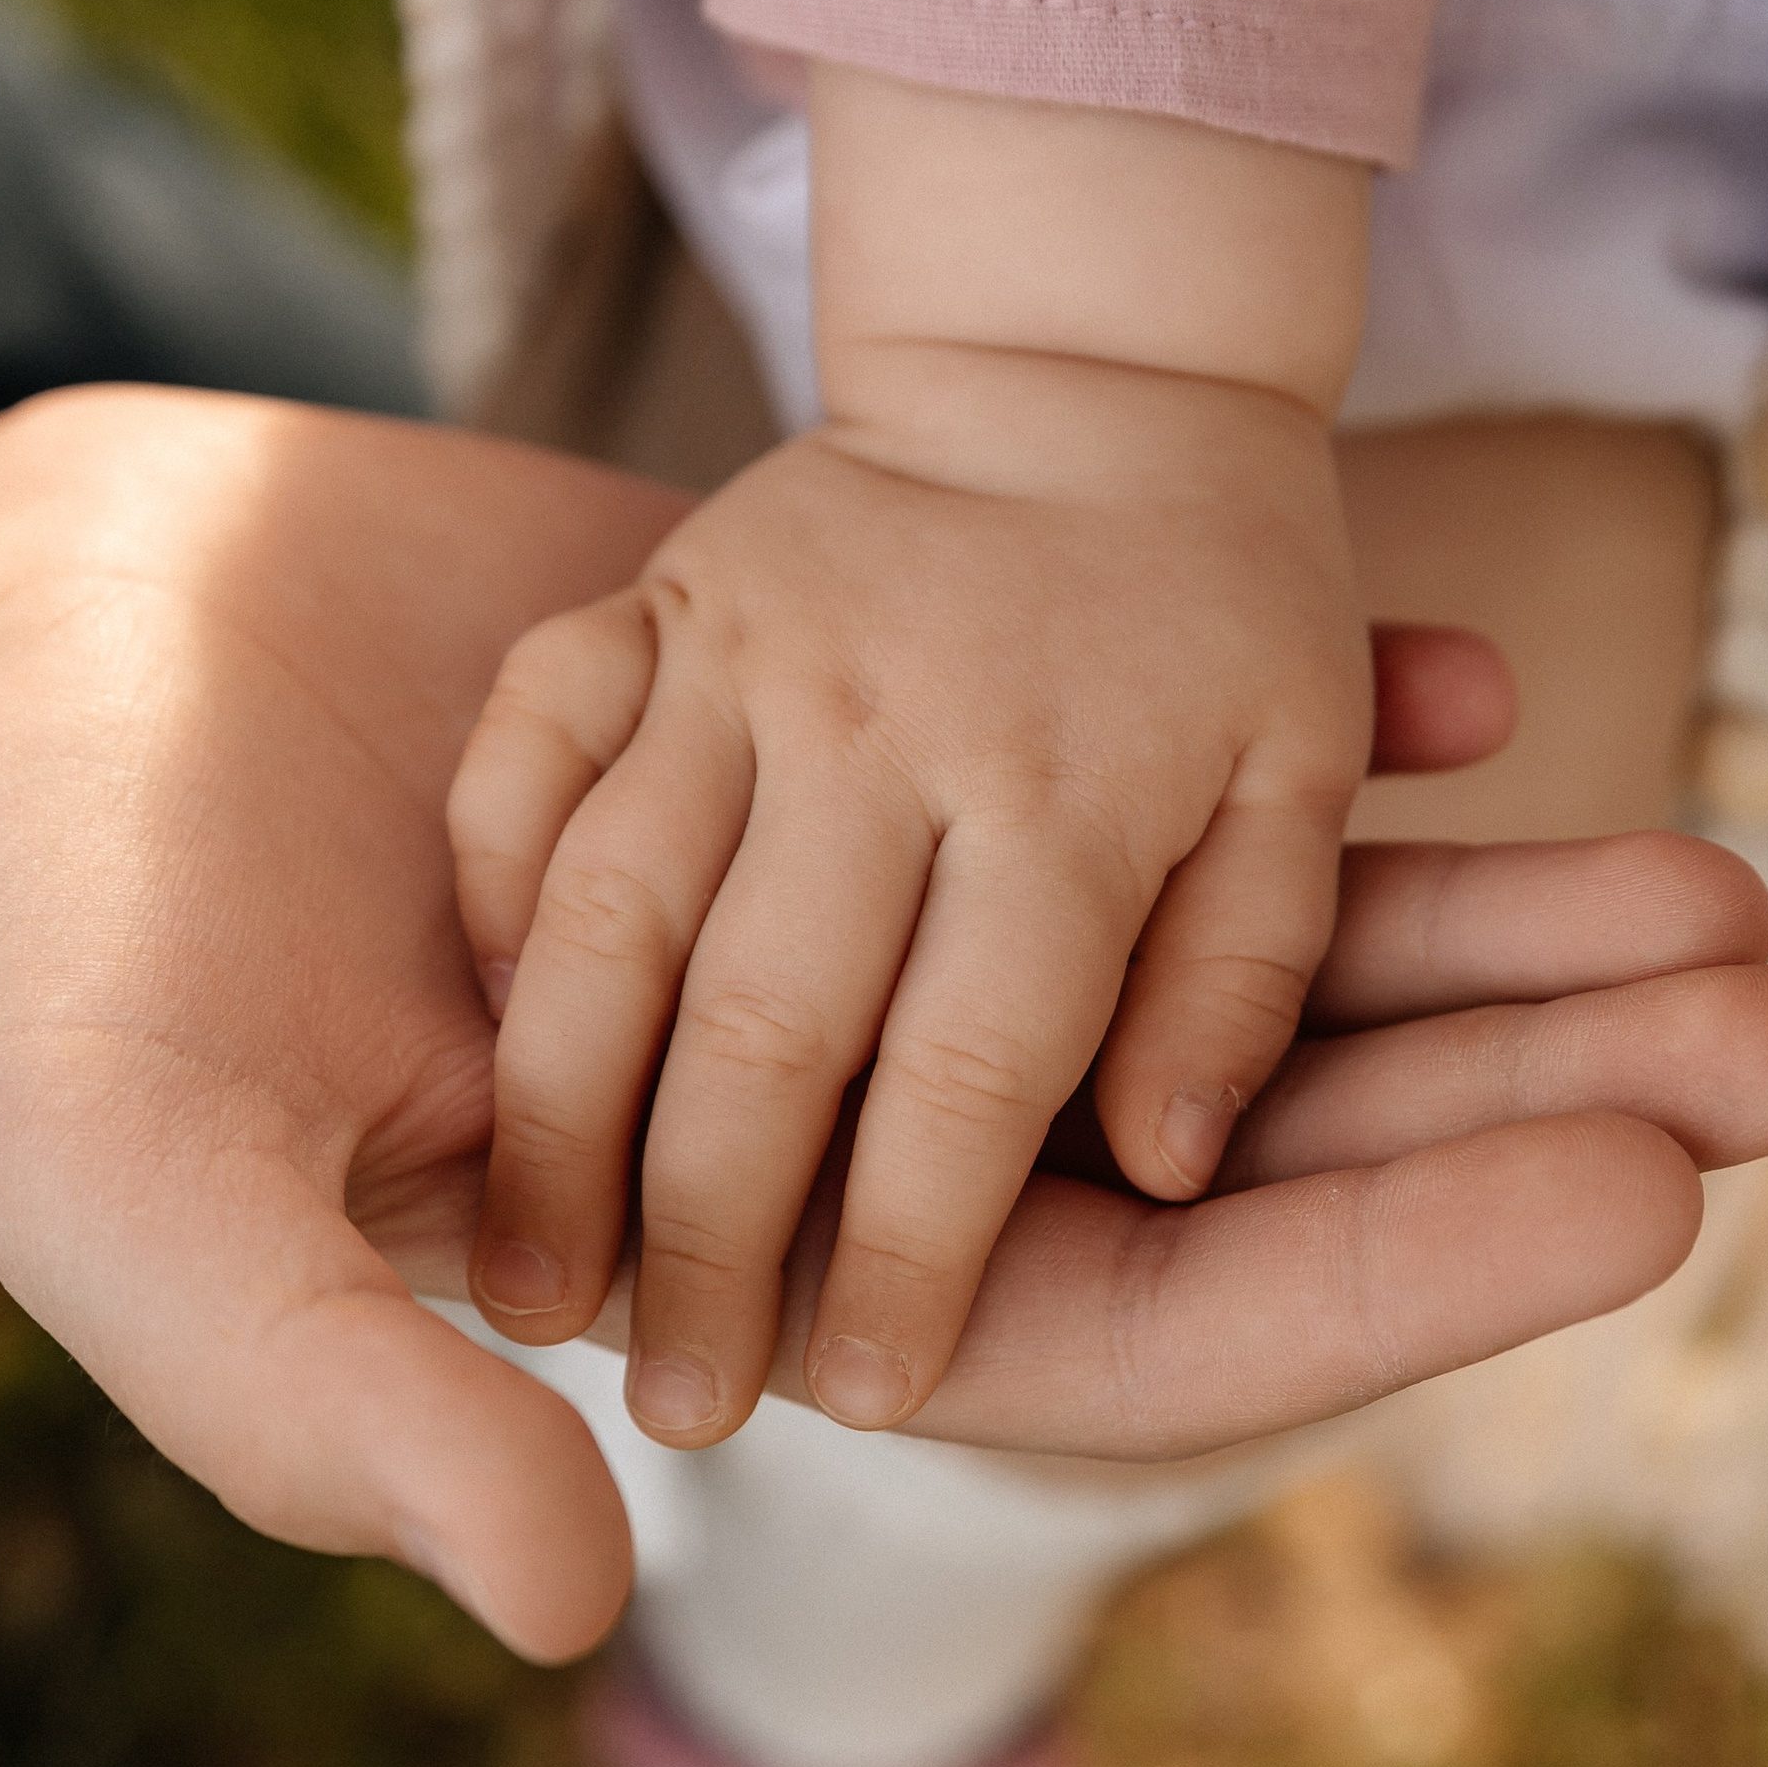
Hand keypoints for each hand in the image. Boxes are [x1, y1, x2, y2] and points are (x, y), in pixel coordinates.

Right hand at [0, 391, 1767, 1660]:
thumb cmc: (43, 970)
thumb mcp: (160, 1204)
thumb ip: (347, 1408)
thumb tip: (569, 1608)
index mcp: (715, 1290)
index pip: (1102, 1328)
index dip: (1367, 1271)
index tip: (1630, 1198)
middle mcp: (827, 1134)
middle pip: (1220, 1143)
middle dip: (1498, 1095)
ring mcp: (848, 939)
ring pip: (1203, 954)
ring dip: (1455, 924)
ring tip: (1714, 869)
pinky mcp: (840, 749)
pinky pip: (1106, 760)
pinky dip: (1277, 733)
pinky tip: (1472, 685)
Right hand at [454, 367, 1373, 1447]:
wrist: (1056, 354)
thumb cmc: (1200, 599)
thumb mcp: (1285, 776)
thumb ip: (1228, 975)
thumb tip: (1175, 1173)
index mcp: (1059, 791)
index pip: (972, 1076)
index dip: (917, 1252)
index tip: (871, 1398)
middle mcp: (874, 724)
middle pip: (767, 1030)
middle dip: (716, 1246)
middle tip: (688, 1412)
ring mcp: (730, 651)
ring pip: (611, 916)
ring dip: (559, 1119)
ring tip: (533, 1292)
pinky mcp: (632, 598)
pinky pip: (527, 755)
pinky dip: (494, 891)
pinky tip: (482, 1034)